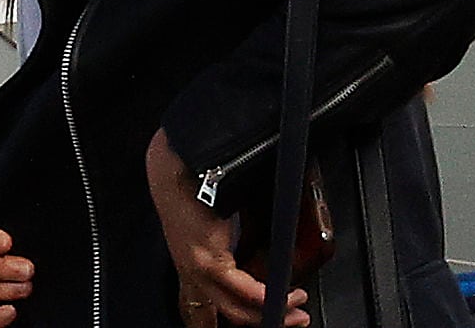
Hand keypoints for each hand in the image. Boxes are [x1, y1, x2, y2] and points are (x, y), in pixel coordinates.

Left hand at [149, 132, 304, 327]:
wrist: (178, 163)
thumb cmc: (195, 182)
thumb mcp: (218, 220)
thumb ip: (238, 241)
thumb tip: (266, 253)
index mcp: (191, 260)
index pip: (207, 305)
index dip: (231, 318)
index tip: (261, 317)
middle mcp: (191, 270)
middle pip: (229, 311)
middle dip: (265, 319)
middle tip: (293, 318)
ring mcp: (196, 268)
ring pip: (235, 307)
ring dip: (272, 310)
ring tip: (296, 307)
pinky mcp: (207, 260)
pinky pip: (242, 290)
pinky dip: (266, 297)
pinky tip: (283, 296)